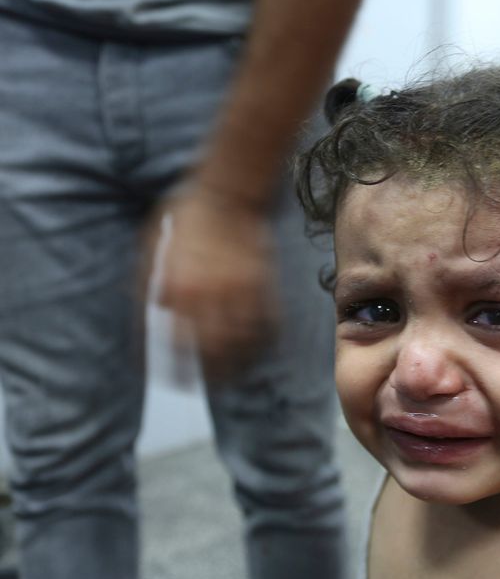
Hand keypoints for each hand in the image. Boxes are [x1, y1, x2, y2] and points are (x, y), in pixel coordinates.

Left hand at [154, 188, 278, 382]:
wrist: (229, 194)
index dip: (173, 369)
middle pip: (212, 353)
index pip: (175, 345)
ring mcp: (241, 291)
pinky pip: (267, 325)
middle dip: (209, 375)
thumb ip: (153, 285)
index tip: (172, 381)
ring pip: (243, 344)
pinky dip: (263, 343)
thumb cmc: (188, 220)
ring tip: (232, 374)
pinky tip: (255, 349)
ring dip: (238, 365)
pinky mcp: (265, 285)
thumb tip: (159, 313)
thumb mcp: (154, 249)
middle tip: (205, 383)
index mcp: (178, 289)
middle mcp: (211, 295)